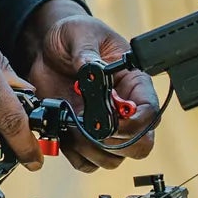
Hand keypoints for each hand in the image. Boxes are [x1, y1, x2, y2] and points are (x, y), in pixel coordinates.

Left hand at [19, 0, 159, 171]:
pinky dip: (75, 155)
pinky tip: (64, 131)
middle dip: (115, 142)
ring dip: (91, 150)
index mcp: (133, 84)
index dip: (135, 124)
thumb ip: (87, 52)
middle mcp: (123, 111)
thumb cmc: (74, 35)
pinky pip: (86, 163)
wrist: (47, 47)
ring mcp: (104, 127)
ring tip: (72, 123)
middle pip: (139, 146)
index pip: (150, 114)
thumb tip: (91, 70)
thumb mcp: (81, 33)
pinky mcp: (80, 137)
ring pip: (113, 159)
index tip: (111, 120)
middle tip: (90, 125)